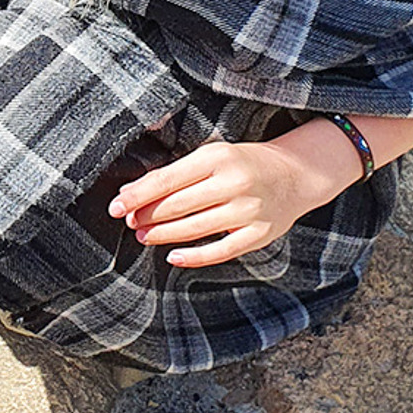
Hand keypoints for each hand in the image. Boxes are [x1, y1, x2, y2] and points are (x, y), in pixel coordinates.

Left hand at [106, 137, 360, 268]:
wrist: (297, 174)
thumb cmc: (243, 164)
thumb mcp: (211, 156)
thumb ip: (175, 173)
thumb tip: (132, 192)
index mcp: (217, 158)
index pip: (167, 179)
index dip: (138, 195)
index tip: (115, 206)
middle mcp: (234, 183)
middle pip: (178, 205)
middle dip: (147, 216)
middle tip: (128, 222)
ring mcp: (249, 210)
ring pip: (195, 229)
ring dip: (163, 235)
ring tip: (143, 236)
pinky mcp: (259, 234)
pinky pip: (221, 251)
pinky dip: (194, 257)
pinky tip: (173, 256)